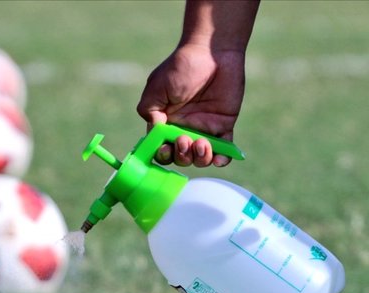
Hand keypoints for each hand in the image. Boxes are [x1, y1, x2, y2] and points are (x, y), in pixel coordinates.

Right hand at [137, 43, 245, 166]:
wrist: (212, 50)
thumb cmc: (181, 66)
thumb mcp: (156, 88)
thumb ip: (149, 112)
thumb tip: (154, 134)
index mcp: (166, 124)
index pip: (161, 149)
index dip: (161, 154)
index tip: (164, 147)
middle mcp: (184, 130)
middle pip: (180, 158)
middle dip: (180, 156)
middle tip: (184, 139)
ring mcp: (204, 129)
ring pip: (200, 158)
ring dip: (199, 159)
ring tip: (201, 143)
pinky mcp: (223, 125)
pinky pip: (224, 151)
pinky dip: (223, 160)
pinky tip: (220, 158)